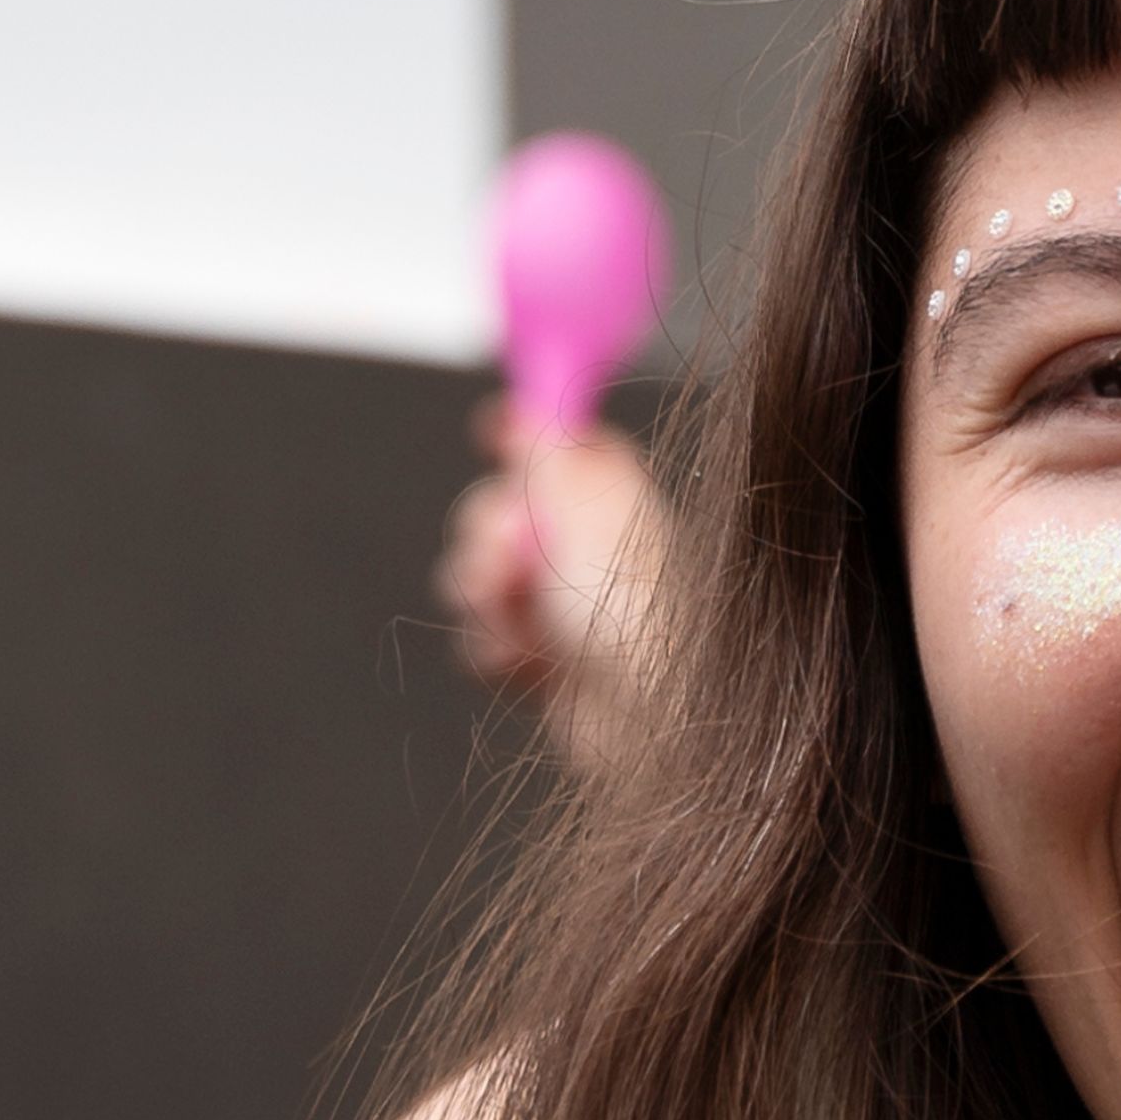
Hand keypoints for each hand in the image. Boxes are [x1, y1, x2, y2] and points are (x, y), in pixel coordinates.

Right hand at [439, 398, 661, 739]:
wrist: (645, 717)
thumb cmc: (631, 610)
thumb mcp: (583, 502)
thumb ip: (548, 447)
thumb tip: (529, 402)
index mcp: (604, 493)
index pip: (549, 441)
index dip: (512, 435)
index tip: (489, 434)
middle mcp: (582, 543)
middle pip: (491, 511)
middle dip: (481, 538)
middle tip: (505, 564)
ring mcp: (560, 604)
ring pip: (475, 581)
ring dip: (481, 602)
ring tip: (516, 627)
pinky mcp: (543, 660)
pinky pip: (480, 640)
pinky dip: (492, 652)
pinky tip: (523, 666)